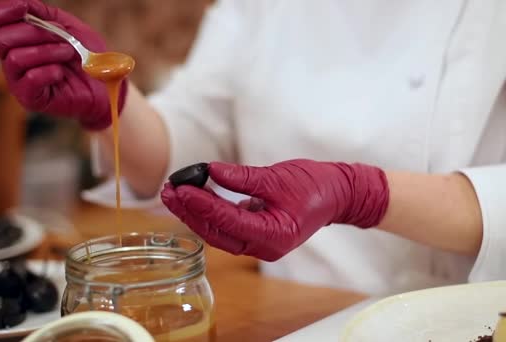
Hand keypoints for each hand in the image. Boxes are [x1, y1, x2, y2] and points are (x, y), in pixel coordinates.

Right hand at [0, 0, 126, 129]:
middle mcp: (12, 60)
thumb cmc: (86, 55)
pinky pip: (30, 78)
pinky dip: (48, 71)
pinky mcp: (30, 99)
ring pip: (15, 58)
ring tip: (68, 53)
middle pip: (2, 39)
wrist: (105, 83)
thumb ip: (42, 14)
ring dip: (46, 51)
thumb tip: (21, 5)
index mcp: (17, 40)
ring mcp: (19, 81)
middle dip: (35, 33)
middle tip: (61, 37)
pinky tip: (61, 73)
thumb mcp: (67, 26)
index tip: (22, 8)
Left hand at [161, 159, 389, 260]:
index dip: (201, 204)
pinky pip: (227, 227)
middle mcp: (264, 247)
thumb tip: (211, 170)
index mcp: (274, 236)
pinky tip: (195, 198)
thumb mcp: (278, 177)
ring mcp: (260, 244)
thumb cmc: (315, 185)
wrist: (337, 194)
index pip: (228, 221)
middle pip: (217, 232)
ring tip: (174, 193)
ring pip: (218, 232)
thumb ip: (243, 177)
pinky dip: (210, 213)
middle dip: (190, 211)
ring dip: (196, 213)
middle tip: (168, 190)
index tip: (180, 188)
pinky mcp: (257, 234)